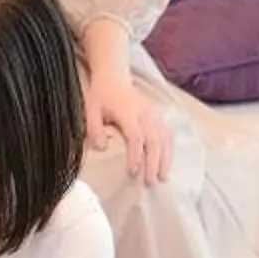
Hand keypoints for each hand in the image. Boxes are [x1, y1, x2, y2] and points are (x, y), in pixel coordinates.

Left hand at [83, 69, 171, 183]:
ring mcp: (152, 114)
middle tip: (150, 182)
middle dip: (154, 162)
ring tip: (163, 176)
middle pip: (154, 140)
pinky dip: (169, 148)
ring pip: (164, 137)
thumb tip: (101, 148)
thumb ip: (93, 129)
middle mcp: (143, 113)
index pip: (136, 137)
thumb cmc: (101, 94)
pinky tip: (167, 161)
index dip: (136, 156)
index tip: (133, 172)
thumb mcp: (89, 109)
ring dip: (165, 158)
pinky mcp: (156, 115)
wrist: (113, 75)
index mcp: (128, 112)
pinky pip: (167, 133)